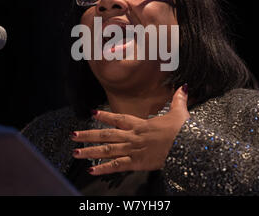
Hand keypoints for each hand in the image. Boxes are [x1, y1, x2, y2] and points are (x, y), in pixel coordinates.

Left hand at [70, 84, 189, 174]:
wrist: (185, 146)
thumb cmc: (182, 131)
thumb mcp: (179, 113)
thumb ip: (178, 100)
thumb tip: (183, 87)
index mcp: (140, 125)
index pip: (119, 118)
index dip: (105, 115)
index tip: (93, 112)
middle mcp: (132, 136)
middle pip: (106, 135)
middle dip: (88, 135)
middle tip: (73, 135)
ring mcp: (133, 150)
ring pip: (107, 150)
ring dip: (90, 151)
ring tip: (75, 152)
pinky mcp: (136, 163)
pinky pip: (116, 166)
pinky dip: (103, 168)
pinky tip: (91, 170)